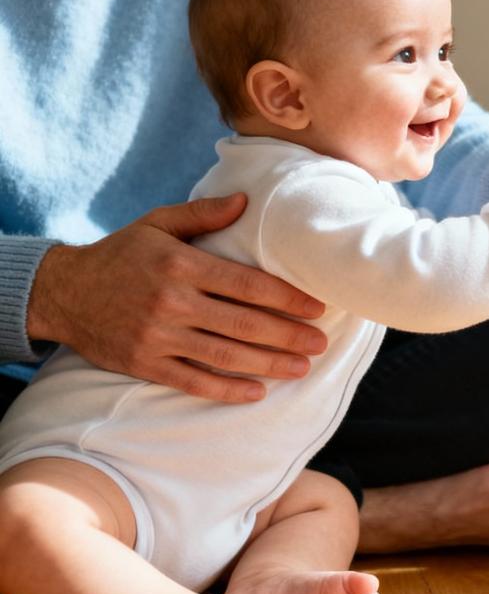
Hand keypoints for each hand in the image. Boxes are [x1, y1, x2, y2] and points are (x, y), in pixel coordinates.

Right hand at [26, 194, 327, 402]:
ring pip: (224, 355)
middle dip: (288, 335)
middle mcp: (172, 303)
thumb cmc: (120, 253)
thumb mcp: (157, 223)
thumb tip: (246, 201)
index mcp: (181, 265)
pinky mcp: (145, 364)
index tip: (317, 306)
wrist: (62, 291)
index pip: (247, 285)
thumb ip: (203, 214)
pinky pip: (192, 381)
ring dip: (268, 364)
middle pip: (243, 324)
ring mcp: (158, 337)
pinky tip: (257, 392)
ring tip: (302, 368)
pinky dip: (226, 389)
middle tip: (320, 343)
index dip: (287, 298)